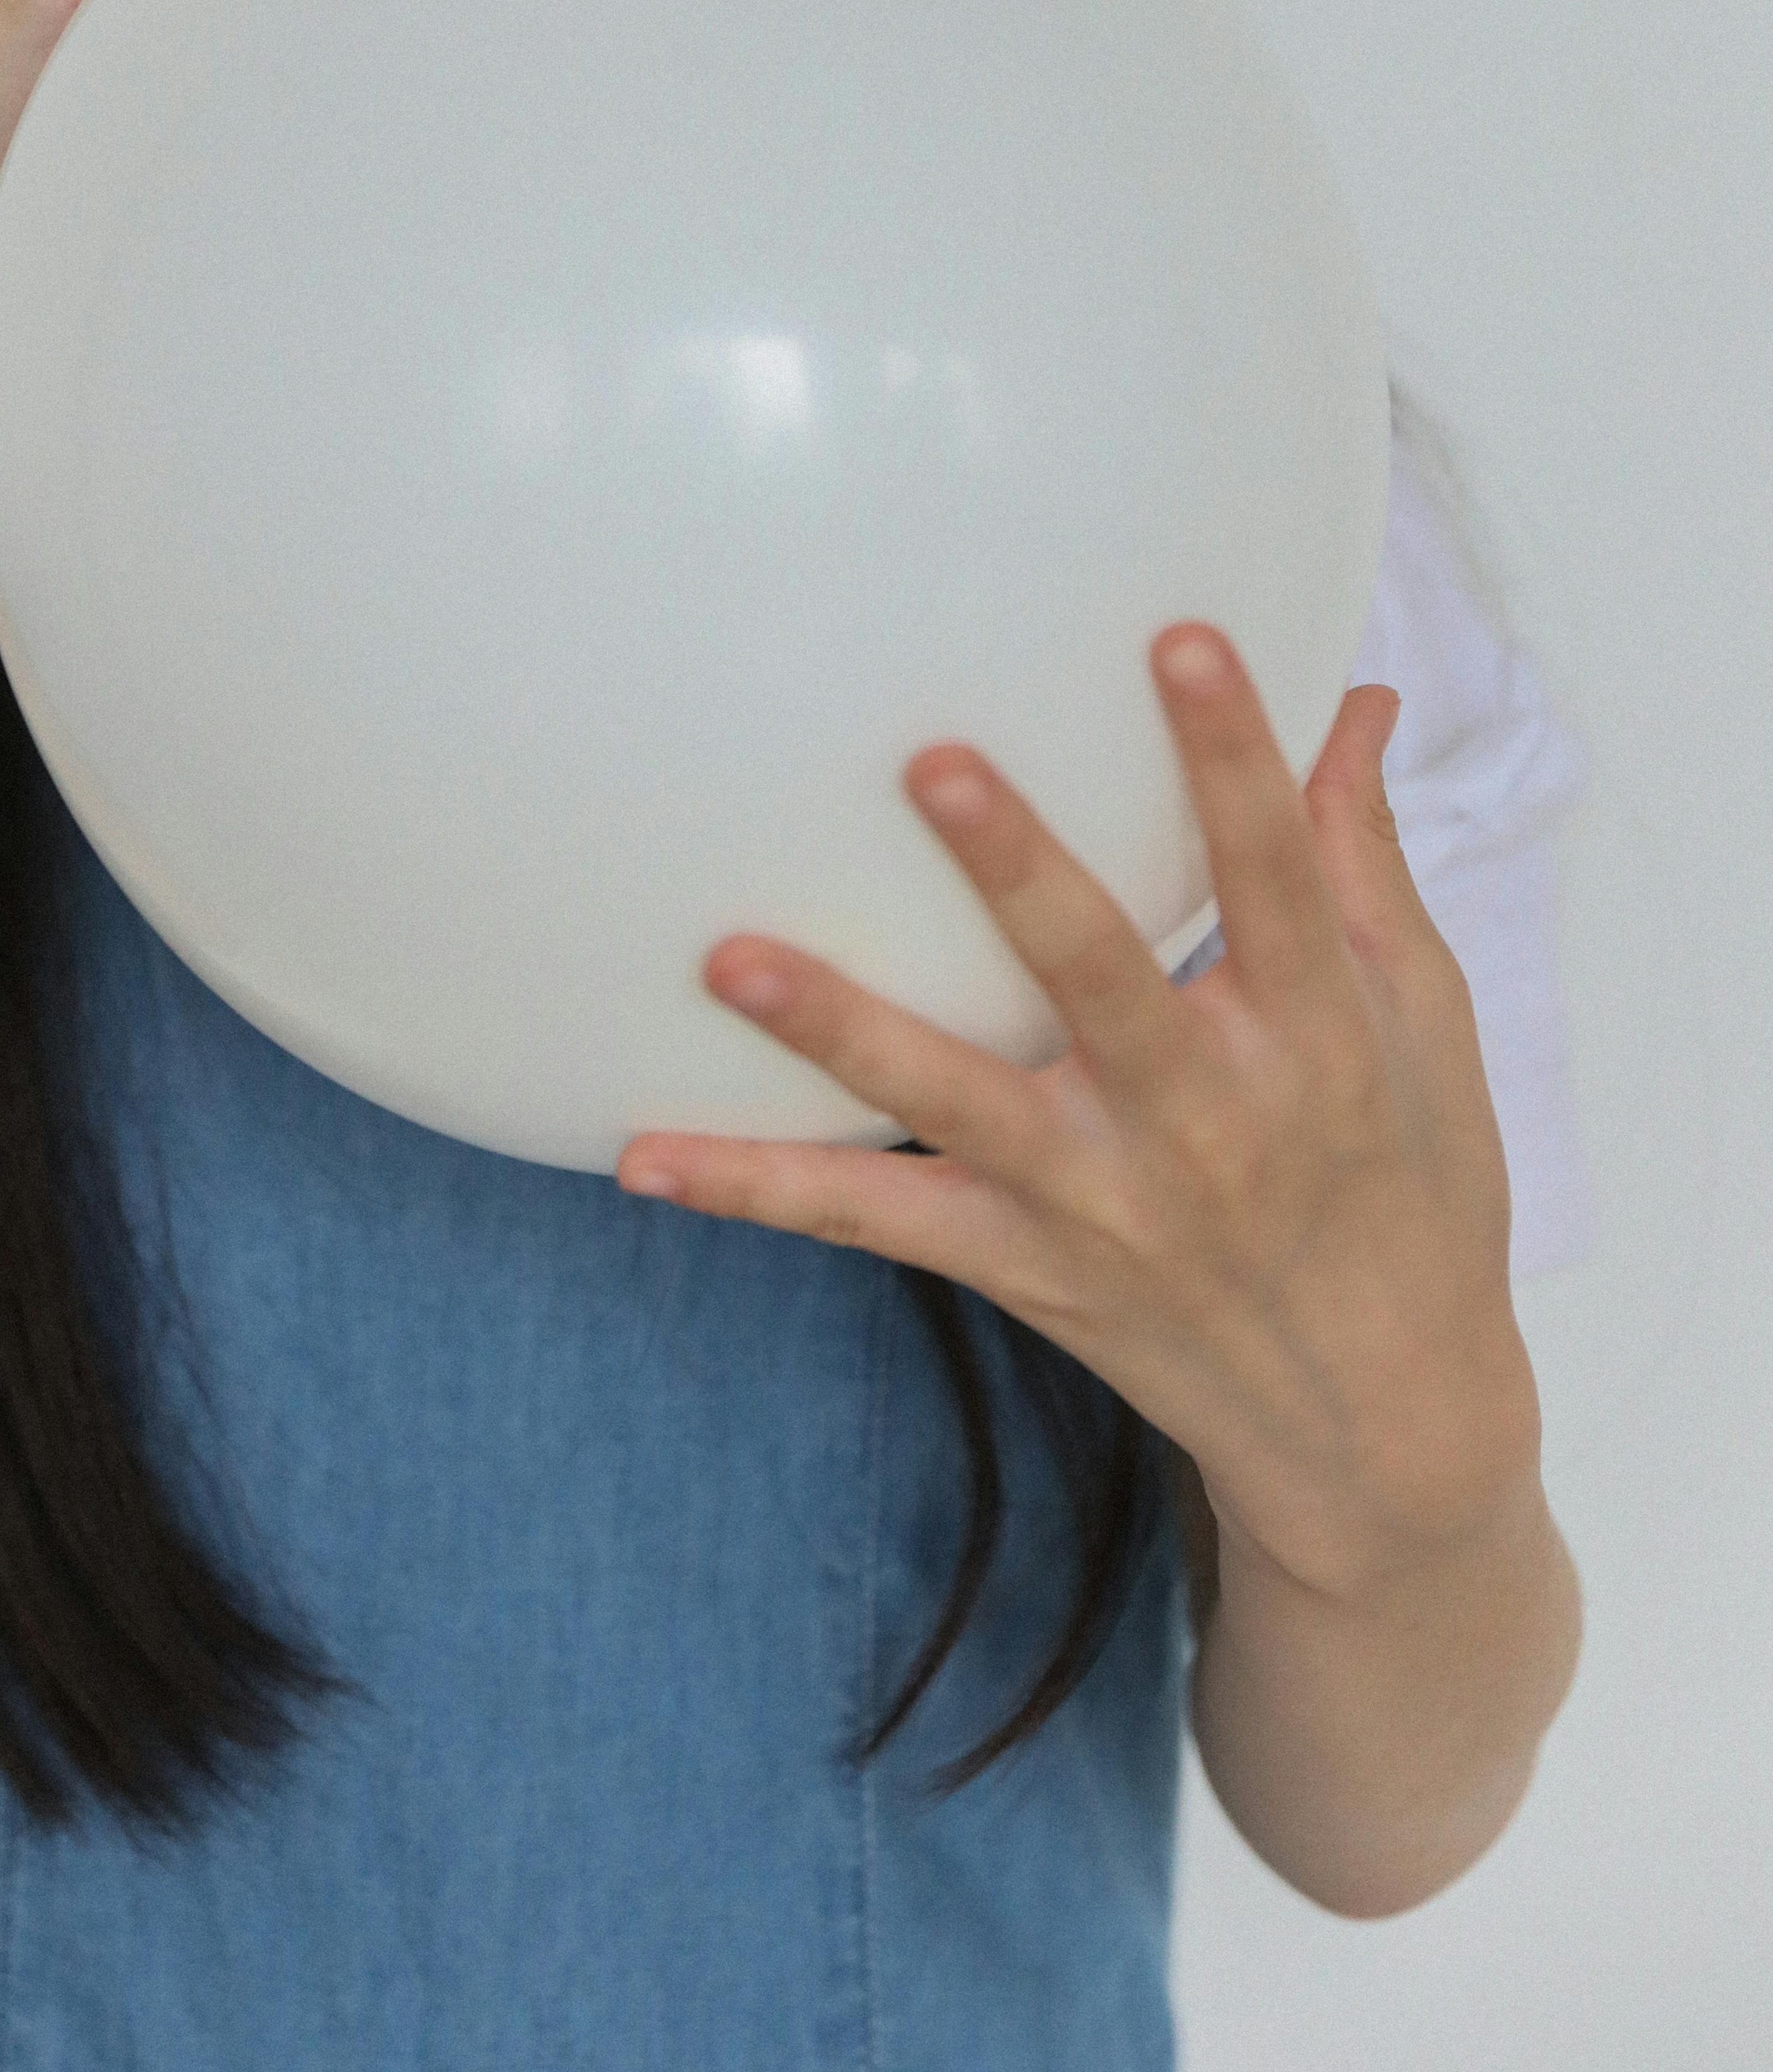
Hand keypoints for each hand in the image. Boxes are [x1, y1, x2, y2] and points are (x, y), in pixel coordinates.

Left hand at [616, 631, 1543, 1605]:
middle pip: (1099, 975)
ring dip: (839, 1030)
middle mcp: (1206, 1116)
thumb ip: (1362, 859)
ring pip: (954, 1102)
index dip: (1234, 758)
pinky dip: (757, 1190)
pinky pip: (873, 1223)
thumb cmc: (1415, 1194)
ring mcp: (1103, 1199)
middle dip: (1017, 871)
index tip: (1180, 638)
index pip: (1273, 875)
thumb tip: (1353, 696)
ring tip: (730, 955)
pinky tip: (645, 1154)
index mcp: (1317, 1036)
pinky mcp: (1027, 1265)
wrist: (1384, 1433)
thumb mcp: (1426, 1027)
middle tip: (932, 760)